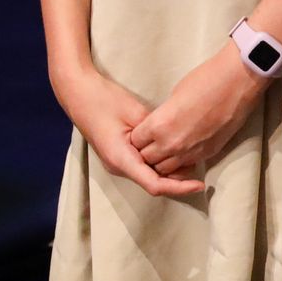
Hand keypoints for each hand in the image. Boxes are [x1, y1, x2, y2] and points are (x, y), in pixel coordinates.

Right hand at [57, 69, 202, 198]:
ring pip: (149, 176)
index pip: (154, 184)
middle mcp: (118, 166)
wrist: (79, 93)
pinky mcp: (120, 155)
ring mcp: (117, 162)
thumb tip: (177, 140)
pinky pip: (143, 166)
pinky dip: (160, 165)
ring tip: (194, 161)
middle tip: (202, 169)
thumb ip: (156, 131)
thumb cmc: (104, 100)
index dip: (179, 187)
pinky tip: (175, 154)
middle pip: (153, 183)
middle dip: (178, 181)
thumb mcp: (135, 113)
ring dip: (170, 173)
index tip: (199, 184)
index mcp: (121, 159)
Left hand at [130, 48, 266, 179]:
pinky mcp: (207, 154)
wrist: (237, 82)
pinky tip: (186, 148)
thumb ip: (163, 117)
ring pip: (166, 169)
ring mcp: (190, 152)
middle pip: (147, 159)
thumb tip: (162, 125)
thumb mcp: (174, 96)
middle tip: (155, 141)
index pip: (135, 142)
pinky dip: (182, 161)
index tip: (144, 131)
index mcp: (158, 125)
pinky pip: (187, 165)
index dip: (139, 136)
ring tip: (170, 147)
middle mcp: (171, 144)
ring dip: (165, 160)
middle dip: (148, 151)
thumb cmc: (205, 80)